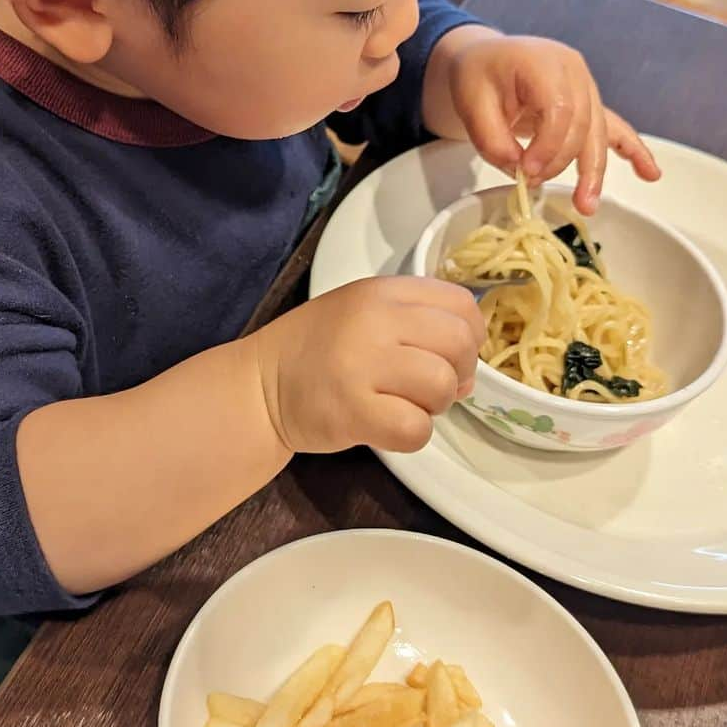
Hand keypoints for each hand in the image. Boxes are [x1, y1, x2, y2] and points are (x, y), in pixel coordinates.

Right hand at [254, 277, 483, 453]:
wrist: (257, 387)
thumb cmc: (315, 351)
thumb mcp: (362, 314)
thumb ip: (415, 326)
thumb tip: (468, 373)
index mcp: (381, 291)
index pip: (460, 303)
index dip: (468, 335)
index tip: (447, 356)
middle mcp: (374, 321)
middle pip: (458, 344)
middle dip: (457, 373)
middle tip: (428, 388)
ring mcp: (361, 365)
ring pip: (441, 386)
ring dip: (433, 406)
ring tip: (403, 405)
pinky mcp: (353, 411)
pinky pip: (415, 428)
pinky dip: (411, 435)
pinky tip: (388, 427)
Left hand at [422, 26, 660, 213]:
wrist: (485, 58)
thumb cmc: (477, 76)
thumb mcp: (470, 103)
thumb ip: (491, 139)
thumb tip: (519, 170)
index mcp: (545, 63)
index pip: (560, 110)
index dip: (548, 147)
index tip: (526, 170)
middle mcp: (573, 71)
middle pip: (583, 124)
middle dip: (563, 163)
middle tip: (533, 184)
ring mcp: (586, 86)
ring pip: (598, 133)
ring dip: (595, 171)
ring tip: (587, 205)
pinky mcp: (589, 103)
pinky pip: (615, 127)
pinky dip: (633, 150)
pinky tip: (650, 173)